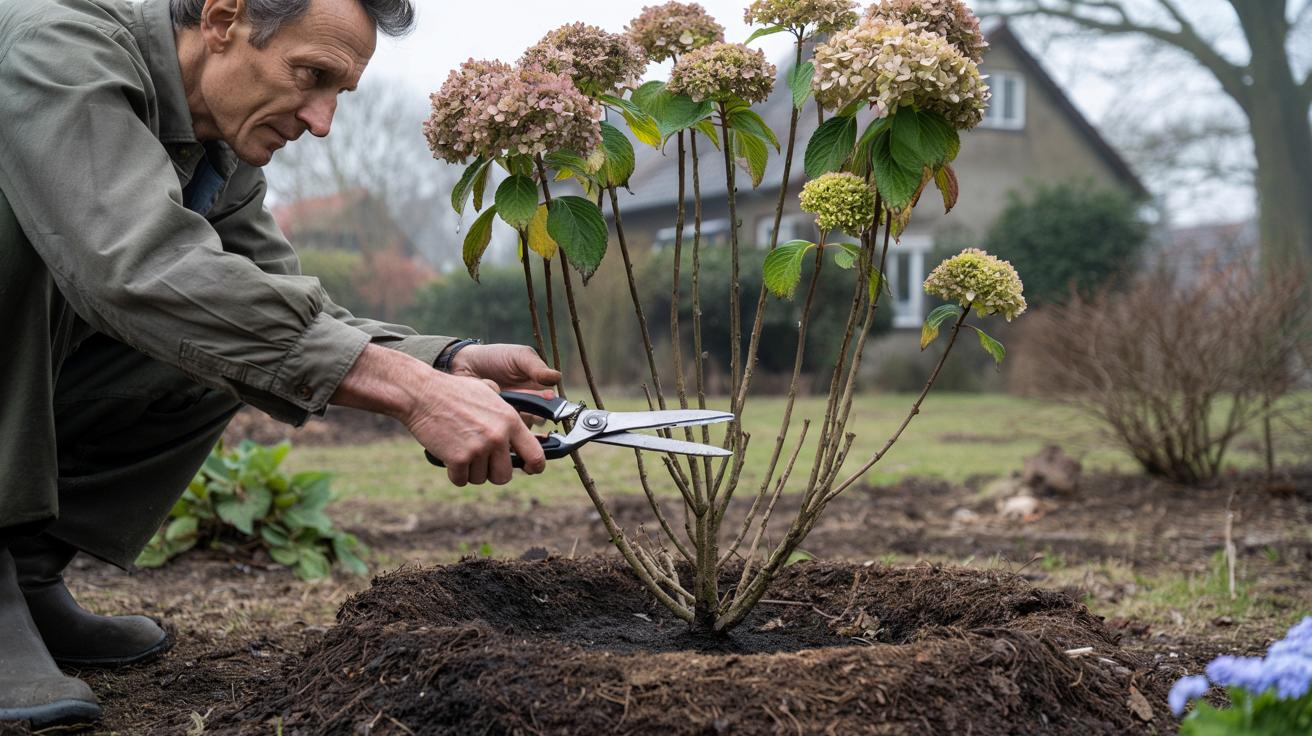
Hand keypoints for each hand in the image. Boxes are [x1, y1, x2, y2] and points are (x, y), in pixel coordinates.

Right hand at [331, 345, 546, 486]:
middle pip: (505, 475)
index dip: (534, 467)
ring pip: (481, 479)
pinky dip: (453, 473)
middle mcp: (498, 436)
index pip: (536, 455)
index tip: (528, 470)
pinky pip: (460, 480)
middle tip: (480, 461)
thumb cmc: (453, 392)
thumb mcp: (488, 393)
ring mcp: (479, 448)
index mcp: (510, 420)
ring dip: (470, 471)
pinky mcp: (458, 459)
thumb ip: (506, 411)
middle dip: (492, 473)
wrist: (421, 394)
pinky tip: (448, 456)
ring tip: (460, 450)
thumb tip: (521, 425)